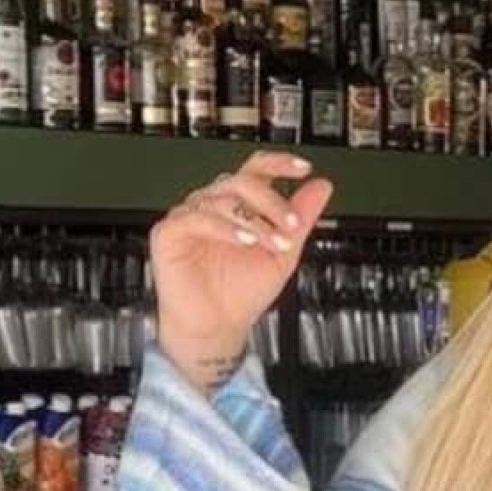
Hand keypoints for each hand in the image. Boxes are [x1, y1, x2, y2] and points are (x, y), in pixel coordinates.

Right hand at [148, 151, 334, 391]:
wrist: (219, 327)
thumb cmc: (243, 292)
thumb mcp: (284, 253)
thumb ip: (301, 219)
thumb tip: (322, 186)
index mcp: (238, 206)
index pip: (255, 171)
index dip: (278, 163)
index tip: (303, 168)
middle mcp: (212, 206)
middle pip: (241, 182)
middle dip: (272, 202)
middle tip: (292, 226)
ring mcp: (190, 217)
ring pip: (222, 200)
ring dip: (255, 221)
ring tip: (274, 243)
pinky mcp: (169, 233)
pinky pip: (195, 218)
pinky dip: (224, 228)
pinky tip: (245, 241)